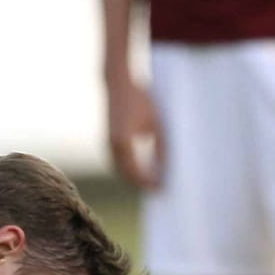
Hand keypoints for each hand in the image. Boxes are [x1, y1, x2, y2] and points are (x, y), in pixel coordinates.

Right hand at [105, 72, 161, 189]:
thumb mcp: (157, 124)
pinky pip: (118, 162)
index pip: (136, 173)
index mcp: (124, 143)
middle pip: (127, 176)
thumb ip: (162, 148)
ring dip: (135, 178)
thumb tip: (167, 170)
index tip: (162, 190)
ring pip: (121, 171)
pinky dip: (129, 169)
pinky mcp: (108, 140)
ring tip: (154, 183)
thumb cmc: (141, 100)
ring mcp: (107, 144)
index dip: (149, 184)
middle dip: (142, 185)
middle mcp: (112, 146)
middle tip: (159, 190)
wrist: (119, 84)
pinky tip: (144, 170)